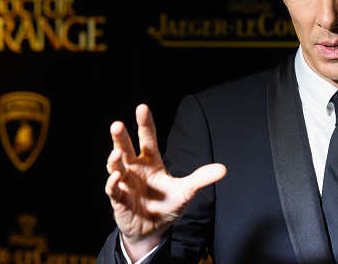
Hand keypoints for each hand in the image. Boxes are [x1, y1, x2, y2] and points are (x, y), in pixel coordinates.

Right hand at [105, 104, 226, 261]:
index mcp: (151, 162)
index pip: (148, 138)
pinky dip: (113, 184)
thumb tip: (223, 169)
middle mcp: (136, 169)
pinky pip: (114, 190)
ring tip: (116, 153)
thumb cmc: (167, 205)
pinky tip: (116, 177)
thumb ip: (201, 178)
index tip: (142, 107)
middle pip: (126, 149)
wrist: (154, 230)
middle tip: (117, 124)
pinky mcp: (120, 200)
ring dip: (114, 160)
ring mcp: (126, 184)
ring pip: (116, 167)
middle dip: (121, 137)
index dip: (145, 123)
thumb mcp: (186, 191)